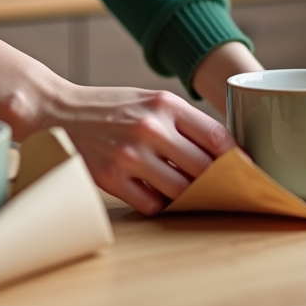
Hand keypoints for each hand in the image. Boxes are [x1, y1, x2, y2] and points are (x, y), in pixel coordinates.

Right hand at [38, 84, 235, 215]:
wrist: (56, 109)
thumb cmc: (110, 107)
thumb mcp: (149, 100)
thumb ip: (183, 122)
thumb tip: (226, 153)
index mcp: (165, 104)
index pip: (217, 136)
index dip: (238, 158)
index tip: (248, 170)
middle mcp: (150, 127)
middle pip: (204, 168)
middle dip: (217, 182)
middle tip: (225, 190)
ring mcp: (129, 154)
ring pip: (181, 190)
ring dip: (189, 196)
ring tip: (189, 193)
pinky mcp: (111, 178)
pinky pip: (152, 204)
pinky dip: (159, 204)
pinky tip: (156, 195)